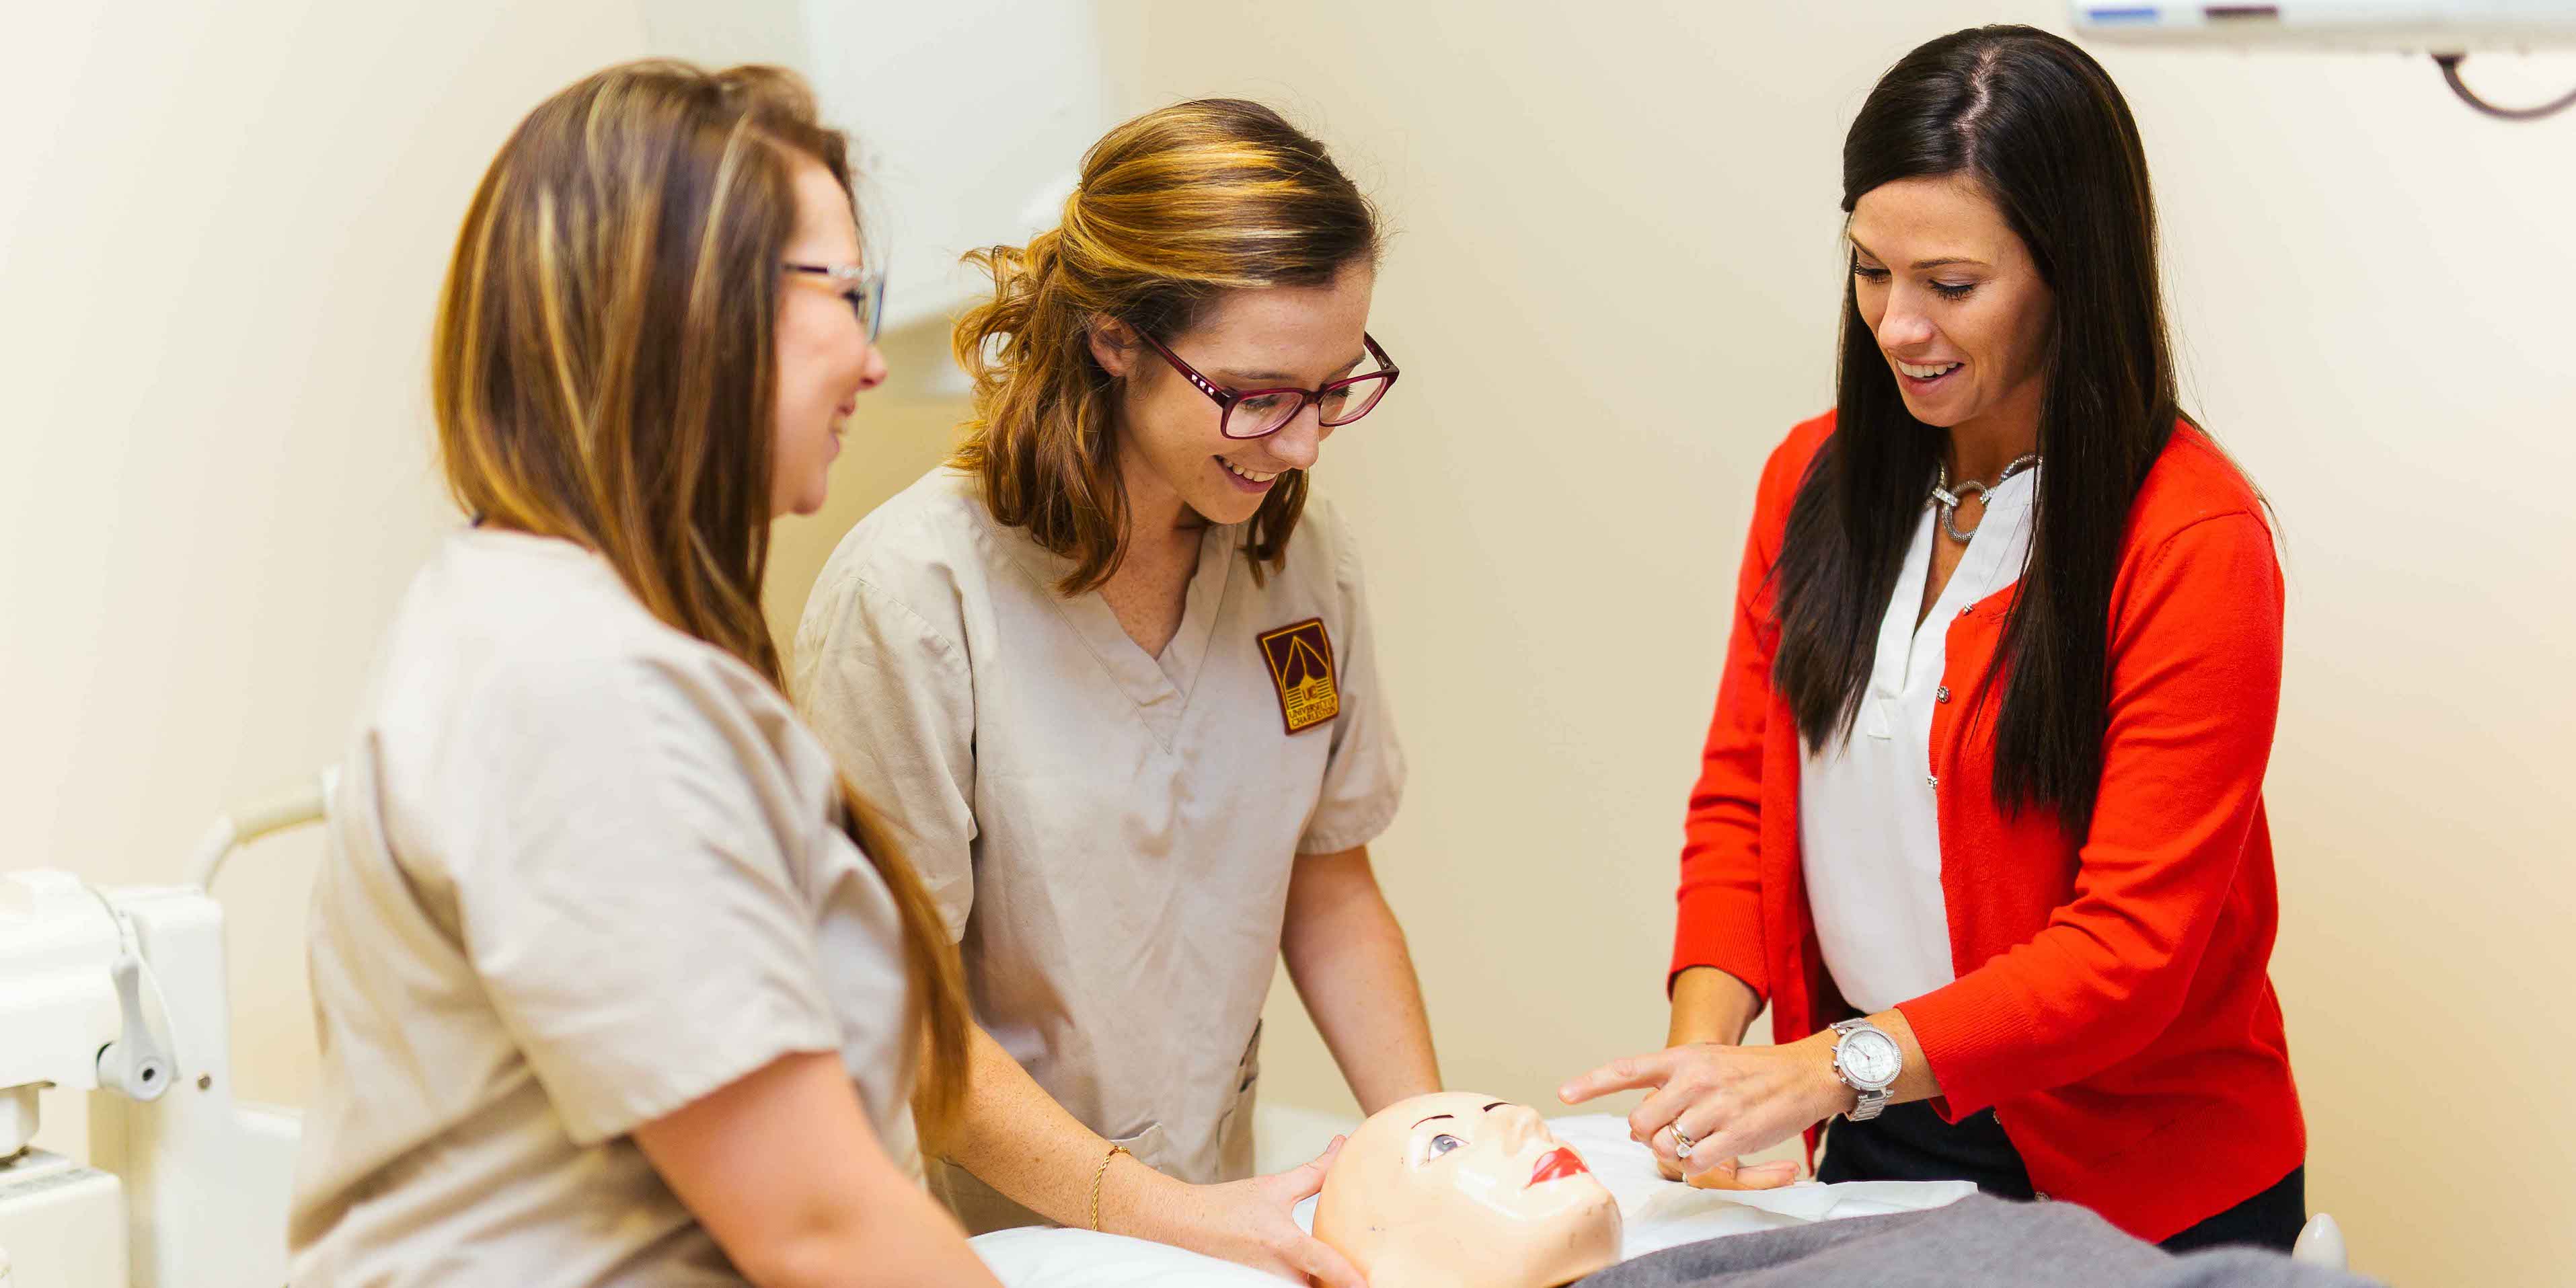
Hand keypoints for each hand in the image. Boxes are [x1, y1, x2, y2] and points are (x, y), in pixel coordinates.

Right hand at [1134, 1138, 1366, 1287]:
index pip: (1323, 1263)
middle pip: (1324, 1283)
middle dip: (1345, 1277)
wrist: (1188, 1225)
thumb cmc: (1230, 1207)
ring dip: (1327, 1279)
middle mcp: (1279, 1272)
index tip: (1367, 1284)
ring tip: (1347, 1270)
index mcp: (1283, 1243)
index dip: (1348, 1277)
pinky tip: (1322, 1273)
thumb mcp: (1275, 1186)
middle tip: (1369, 1269)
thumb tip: (1342, 1145)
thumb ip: (1316, 1171)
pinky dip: (1313, 1280)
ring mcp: (1271, 1286)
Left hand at [1558, 1039, 1848, 1187]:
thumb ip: (1670, 1086)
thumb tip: (1638, 1126)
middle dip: (1649, 1136)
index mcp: (1682, 1058)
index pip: (1627, 1069)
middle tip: (1672, 1133)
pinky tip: (1712, 1155)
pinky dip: (1697, 1166)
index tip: (1564, 1093)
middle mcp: (1694, 1079)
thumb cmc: (1751, 1072)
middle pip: (1641, 1123)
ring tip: (1699, 1141)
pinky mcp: (1738, 1133)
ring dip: (1677, 1152)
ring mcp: (1716, 1106)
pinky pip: (1696, 1163)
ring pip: (1668, 1145)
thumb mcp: (1706, 1063)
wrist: (1804, 1073)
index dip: (1592, 1082)